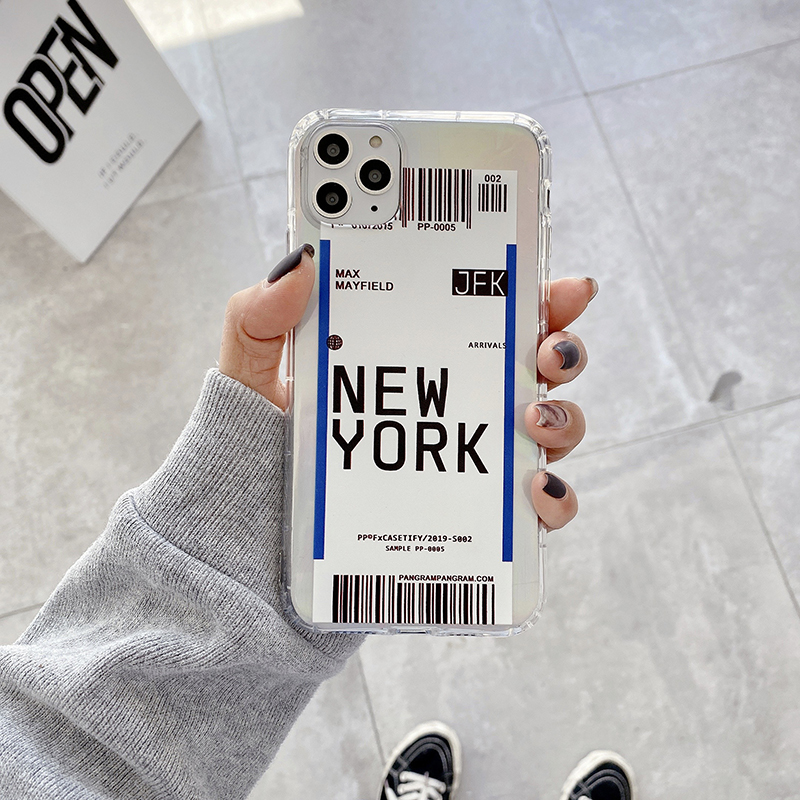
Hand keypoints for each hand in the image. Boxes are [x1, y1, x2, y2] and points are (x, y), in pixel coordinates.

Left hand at [219, 246, 594, 530]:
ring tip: (532, 419)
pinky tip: (535, 492)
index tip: (562, 287)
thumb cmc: (258, 444)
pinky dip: (552, 501)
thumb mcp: (251, 370)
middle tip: (547, 352)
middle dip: (563, 351)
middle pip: (535, 369)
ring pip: (549, 434)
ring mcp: (467, 460)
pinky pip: (535, 512)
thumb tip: (301, 260)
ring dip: (563, 420)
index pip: (490, 313)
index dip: (536, 295)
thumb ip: (261, 313)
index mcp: (415, 355)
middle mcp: (453, 403)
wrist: (253, 534)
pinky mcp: (470, 517)